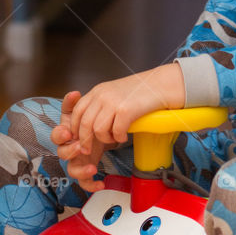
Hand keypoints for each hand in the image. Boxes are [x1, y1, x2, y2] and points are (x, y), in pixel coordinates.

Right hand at [51, 91, 107, 193]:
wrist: (100, 133)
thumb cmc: (87, 122)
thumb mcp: (81, 110)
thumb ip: (75, 103)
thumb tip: (74, 94)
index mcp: (66, 134)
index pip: (56, 135)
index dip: (60, 134)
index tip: (67, 132)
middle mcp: (68, 148)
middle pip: (62, 153)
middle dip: (70, 151)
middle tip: (80, 147)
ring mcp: (76, 161)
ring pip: (71, 170)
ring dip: (80, 170)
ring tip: (92, 168)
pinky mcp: (85, 171)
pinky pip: (84, 182)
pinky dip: (91, 184)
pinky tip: (101, 182)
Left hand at [68, 63, 185, 149]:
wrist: (160, 84)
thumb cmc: (141, 91)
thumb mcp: (114, 93)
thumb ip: (101, 105)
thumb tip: (91, 125)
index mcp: (98, 91)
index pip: (77, 111)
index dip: (75, 128)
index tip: (78, 139)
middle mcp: (102, 95)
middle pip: (84, 123)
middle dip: (84, 140)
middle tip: (88, 150)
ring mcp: (113, 102)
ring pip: (98, 130)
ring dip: (105, 139)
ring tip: (114, 138)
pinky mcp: (126, 110)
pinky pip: (116, 132)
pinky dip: (119, 138)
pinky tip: (125, 136)